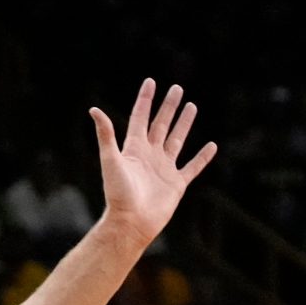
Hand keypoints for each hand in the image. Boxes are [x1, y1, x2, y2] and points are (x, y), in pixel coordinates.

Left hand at [90, 80, 217, 245]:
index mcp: (134, 149)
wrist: (130, 223)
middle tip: (177, 89)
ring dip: (184, 124)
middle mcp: (150, 156)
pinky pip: (192, 167)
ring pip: (177, 140)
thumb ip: (106, 135)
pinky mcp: (176, 184)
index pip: (140, 118)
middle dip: (168, 107)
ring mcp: (164, 169)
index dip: (145, 100)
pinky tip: (211, 146)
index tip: (151, 81)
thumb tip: (94, 110)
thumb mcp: (111, 160)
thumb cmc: (118, 194)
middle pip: (161, 125)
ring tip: (192, 106)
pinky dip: (202, 157)